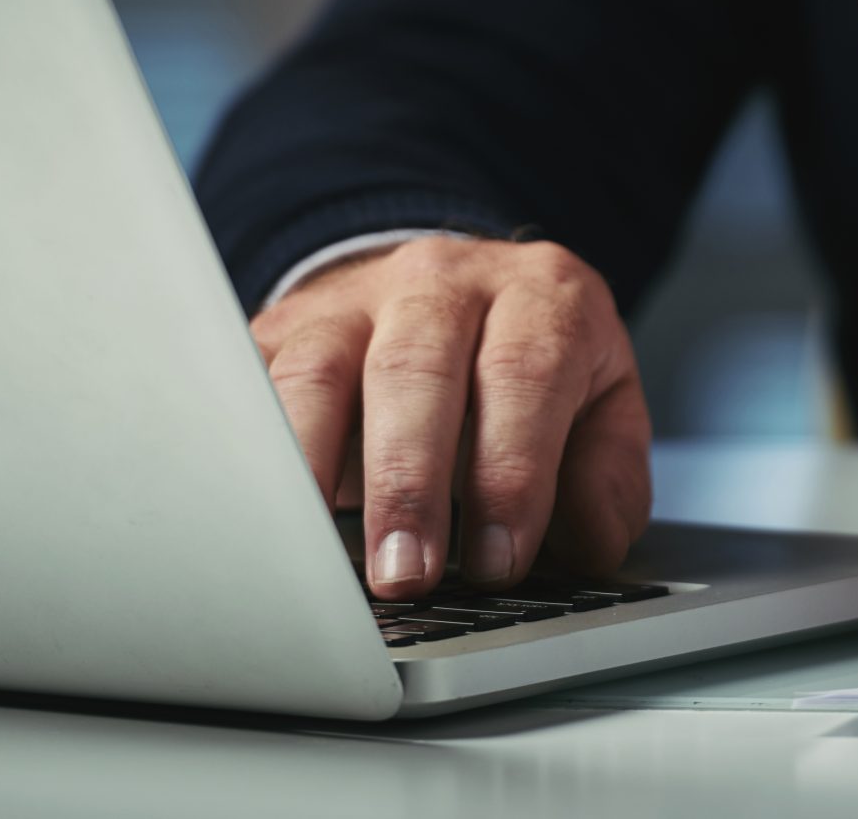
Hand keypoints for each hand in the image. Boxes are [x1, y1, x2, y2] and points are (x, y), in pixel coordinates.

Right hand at [249, 235, 651, 598]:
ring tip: (317, 557)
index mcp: (540, 296)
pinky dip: (250, 452)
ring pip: (319, 371)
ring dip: (315, 471)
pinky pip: (252, 384)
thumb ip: (607, 475)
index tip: (496, 560)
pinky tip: (259, 515)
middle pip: (415, 368)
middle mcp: (443, 282)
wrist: (453, 292)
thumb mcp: (602, 407)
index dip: (510, 473)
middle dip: (409, 481)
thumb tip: (589, 541)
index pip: (524, 374)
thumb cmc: (534, 370)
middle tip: (407, 574)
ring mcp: (353, 299)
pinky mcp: (283, 330)